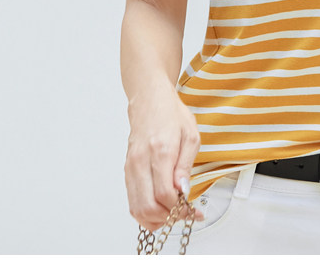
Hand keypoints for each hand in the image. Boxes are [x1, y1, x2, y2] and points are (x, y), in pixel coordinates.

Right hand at [124, 79, 204, 230]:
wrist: (149, 99)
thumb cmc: (171, 114)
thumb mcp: (191, 136)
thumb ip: (185, 166)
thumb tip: (183, 191)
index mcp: (160, 151)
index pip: (165, 194)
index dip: (180, 208)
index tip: (192, 210)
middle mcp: (141, 161)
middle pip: (148, 207)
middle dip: (168, 217)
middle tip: (184, 214)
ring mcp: (131, 167)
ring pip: (136, 208)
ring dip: (155, 219)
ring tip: (173, 213)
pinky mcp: (127, 170)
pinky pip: (132, 200)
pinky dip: (145, 212)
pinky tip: (160, 208)